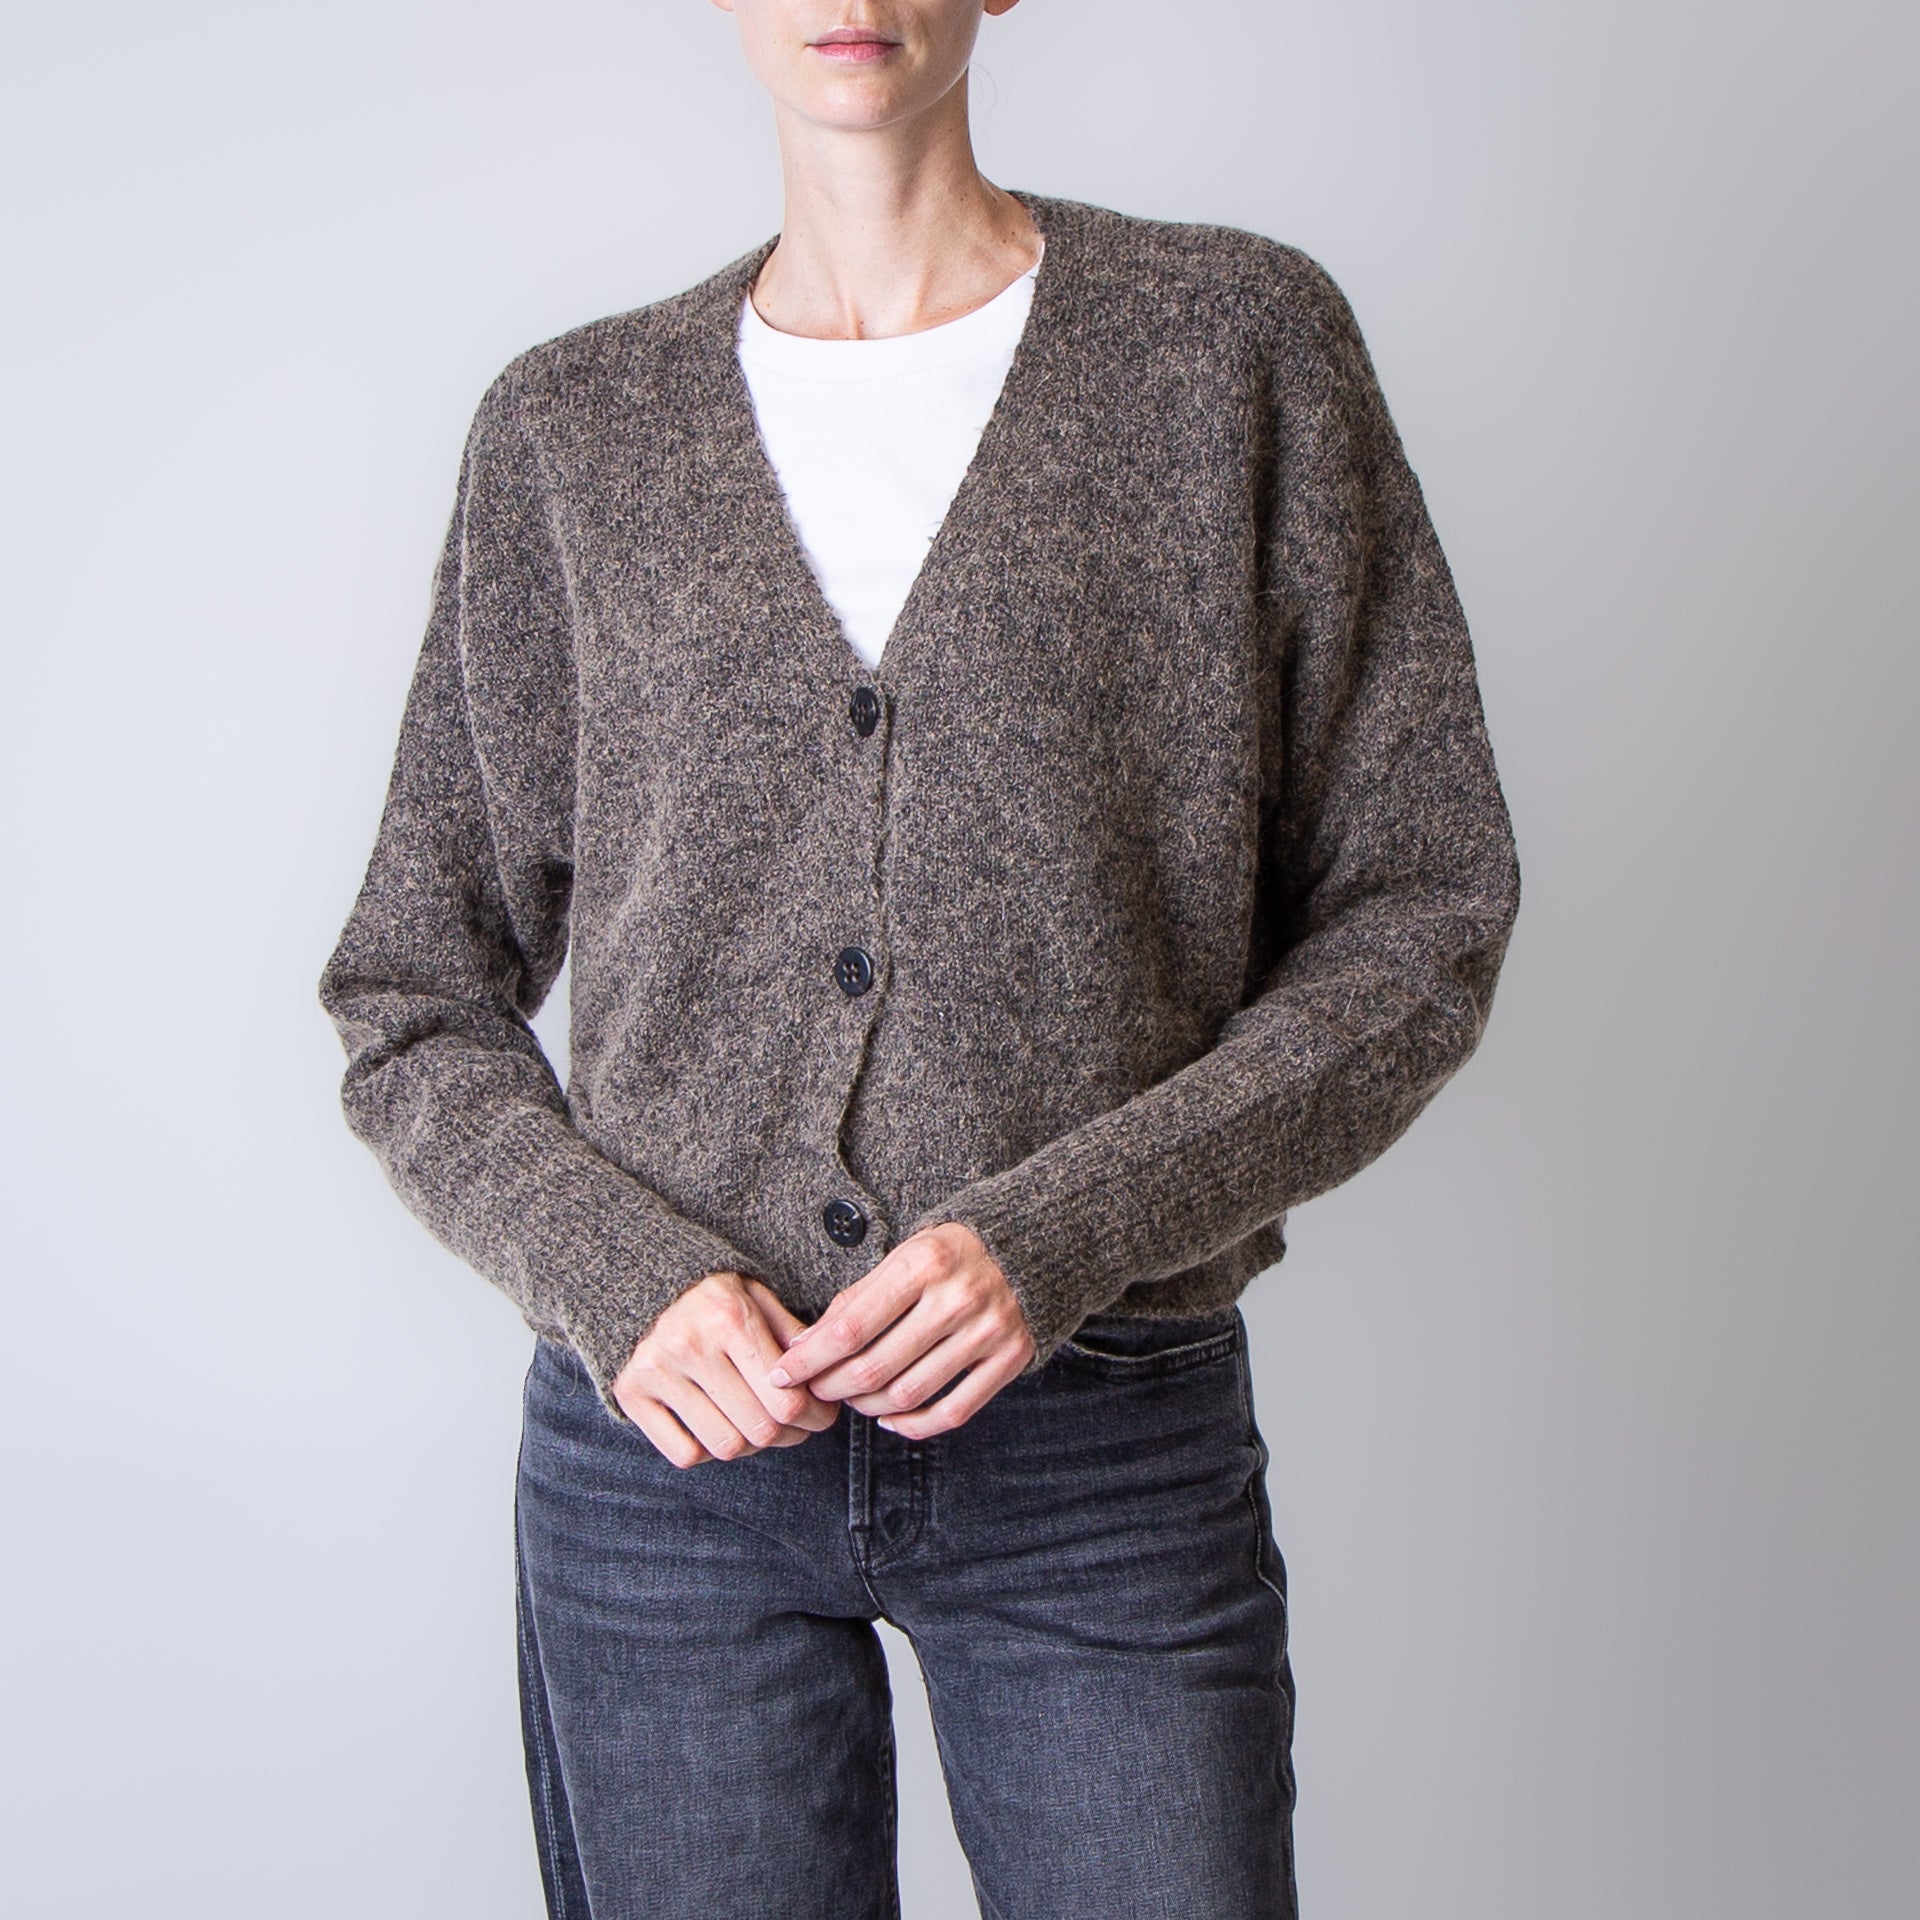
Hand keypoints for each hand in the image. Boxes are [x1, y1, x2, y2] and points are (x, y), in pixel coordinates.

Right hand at [612, 1272, 840, 1467]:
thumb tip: (821, 1373)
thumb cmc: (710, 1295)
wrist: (638, 1281)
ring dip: (753, 1447)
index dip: (815, 1416)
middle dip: (791, 1435)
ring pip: (725, 1446)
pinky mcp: (631, 1395)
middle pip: (760, 1429)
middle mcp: (690, 1346)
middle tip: (798, 1426)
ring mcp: (657, 1373)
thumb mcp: (755, 1296)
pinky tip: (718, 1426)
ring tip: (760, 1427)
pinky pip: (684, 1453)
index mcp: (729, 1318)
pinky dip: (708, 1451)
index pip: (785, 1398)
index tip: (821, 1414)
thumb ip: (789, 1333)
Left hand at [766, 1223, 1035, 1437]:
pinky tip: (890, 1419)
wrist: (1034, 1244)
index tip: (783, 1373)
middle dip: (832, 1387)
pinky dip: (913, 1425)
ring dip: (867, 1408)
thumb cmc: (954, 1250)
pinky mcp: (1011, 1358)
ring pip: (908, 1394)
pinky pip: (952, 1412)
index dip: (811, 1358)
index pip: (851, 1326)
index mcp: (923, 1263)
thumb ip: (858, 1297)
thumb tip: (806, 1345)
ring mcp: (988, 1332)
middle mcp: (958, 1298)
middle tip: (815, 1391)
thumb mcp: (905, 1253)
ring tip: (851, 1400)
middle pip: (876, 1366)